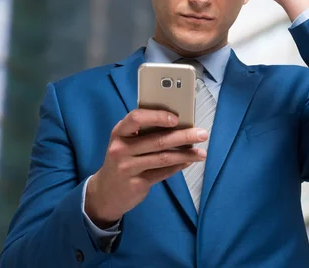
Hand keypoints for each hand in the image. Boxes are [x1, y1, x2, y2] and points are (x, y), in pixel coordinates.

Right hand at [85, 109, 207, 227]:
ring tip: (202, 153)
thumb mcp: (125, 143)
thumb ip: (143, 133)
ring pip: (163, 158)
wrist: (106, 192)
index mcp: (119, 132)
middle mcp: (121, 149)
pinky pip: (162, 173)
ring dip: (186, 154)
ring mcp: (127, 168)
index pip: (136, 118)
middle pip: (157, 140)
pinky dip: (178, 166)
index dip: (157, 116)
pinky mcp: (136, 184)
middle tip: (202, 134)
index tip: (177, 118)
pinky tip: (189, 162)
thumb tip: (178, 124)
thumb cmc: (122, 160)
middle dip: (183, 136)